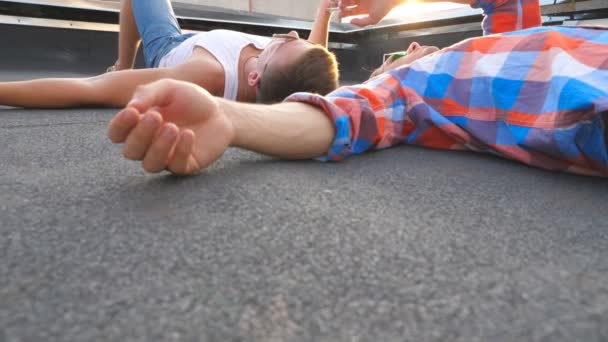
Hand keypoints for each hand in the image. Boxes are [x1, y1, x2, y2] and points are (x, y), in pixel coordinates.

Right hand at [107, 79, 234, 174]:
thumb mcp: (168, 88)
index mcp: (138, 126)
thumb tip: (131, 108)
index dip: (120, 126)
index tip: (132, 112)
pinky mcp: (185, 165)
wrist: (220, 112)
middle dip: (140, 135)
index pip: (117, 134)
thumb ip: (148, 94)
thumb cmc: (189, 100)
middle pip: (130, 152)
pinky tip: (189, 134)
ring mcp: (166, 158)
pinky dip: (181, 151)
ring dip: (158, 147)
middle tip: (156, 116)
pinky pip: (177, 166)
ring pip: (150, 165)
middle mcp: (148, 145)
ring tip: (172, 128)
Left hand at [338, 0, 400, 25]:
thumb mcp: (374, 19)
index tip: (339, 14)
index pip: (349, 12)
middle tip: (339, 6)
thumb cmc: (385, 7)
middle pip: (346, 3)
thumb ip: (362, 22)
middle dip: (341, 5)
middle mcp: (360, 2)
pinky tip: (349, 0)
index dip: (343, 13)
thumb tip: (350, 22)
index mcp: (362, 9)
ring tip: (341, 2)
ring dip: (343, 0)